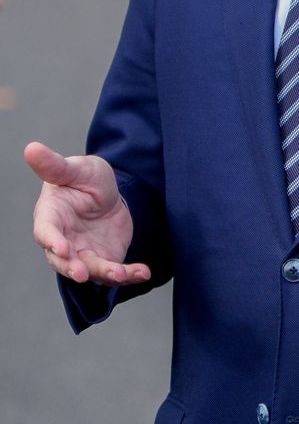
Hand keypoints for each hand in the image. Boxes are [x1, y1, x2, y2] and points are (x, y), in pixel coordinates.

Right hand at [24, 142, 148, 285]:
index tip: (61, 248)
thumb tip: (31, 148)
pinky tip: (142, 273)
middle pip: (63, 260)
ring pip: (90, 269)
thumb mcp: (75, 168)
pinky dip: (128, 274)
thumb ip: (55, 165)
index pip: (46, 232)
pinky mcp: (104, 258)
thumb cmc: (84, 178)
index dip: (52, 241)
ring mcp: (83, 252)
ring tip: (122, 275)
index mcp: (51, 217)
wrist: (110, 191)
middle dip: (72, 267)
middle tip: (82, 274)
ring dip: (104, 273)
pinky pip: (114, 270)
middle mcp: (64, 239)